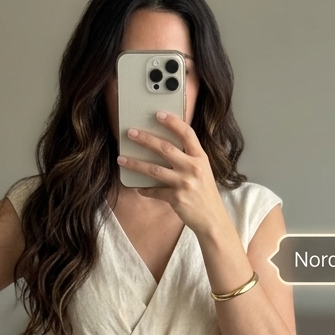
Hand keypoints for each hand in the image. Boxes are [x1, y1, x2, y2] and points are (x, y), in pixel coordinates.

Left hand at [117, 112, 230, 240]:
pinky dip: (144, 189)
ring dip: (135, 163)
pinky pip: (154, 191)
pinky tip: (137, 187)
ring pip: (154, 169)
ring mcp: (184, 183)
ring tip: (121, 159)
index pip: (186, 133)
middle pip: (165, 148)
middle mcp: (193, 168)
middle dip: (145, 139)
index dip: (172, 122)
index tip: (158, 114)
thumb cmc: (205, 194)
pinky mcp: (176, 198)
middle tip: (130, 133)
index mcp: (200, 158)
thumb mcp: (203, 171)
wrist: (212, 219)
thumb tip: (167, 148)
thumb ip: (189, 158)